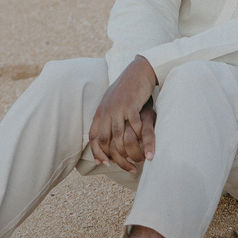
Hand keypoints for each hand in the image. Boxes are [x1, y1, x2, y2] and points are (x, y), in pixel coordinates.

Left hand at [88, 57, 157, 171]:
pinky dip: (139, 136)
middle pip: (104, 140)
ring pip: (118, 136)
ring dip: (126, 151)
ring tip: (135, 160)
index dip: (97, 152)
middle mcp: (107, 111)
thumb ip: (106, 116)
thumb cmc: (126, 88)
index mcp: (101, 111)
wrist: (138, 71)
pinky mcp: (131, 105)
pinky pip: (134, 125)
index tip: (104, 163)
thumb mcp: (111, 102)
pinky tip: (143, 141)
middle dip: (112, 156)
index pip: (93, 136)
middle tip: (122, 166)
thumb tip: (102, 132)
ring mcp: (119, 108)